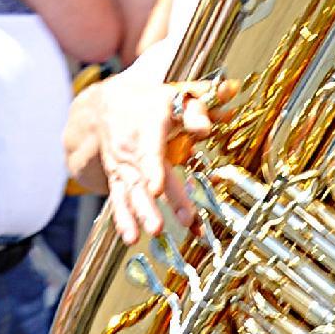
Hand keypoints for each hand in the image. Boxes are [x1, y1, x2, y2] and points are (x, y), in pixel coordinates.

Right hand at [92, 76, 224, 241]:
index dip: (151, 170)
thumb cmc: (151, 102)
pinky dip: (124, 220)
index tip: (155, 189)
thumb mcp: (176, 95)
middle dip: (151, 204)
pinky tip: (131, 238)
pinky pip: (119, 201)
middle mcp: (130, 151)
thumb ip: (200, 104)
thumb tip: (227, 95)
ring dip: (139, 216)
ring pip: (129, 194)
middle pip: (141, 180)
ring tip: (152, 233)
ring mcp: (122, 168)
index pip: (148, 151)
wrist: (107, 107)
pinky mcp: (118, 180)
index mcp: (146, 128)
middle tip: (162, 225)